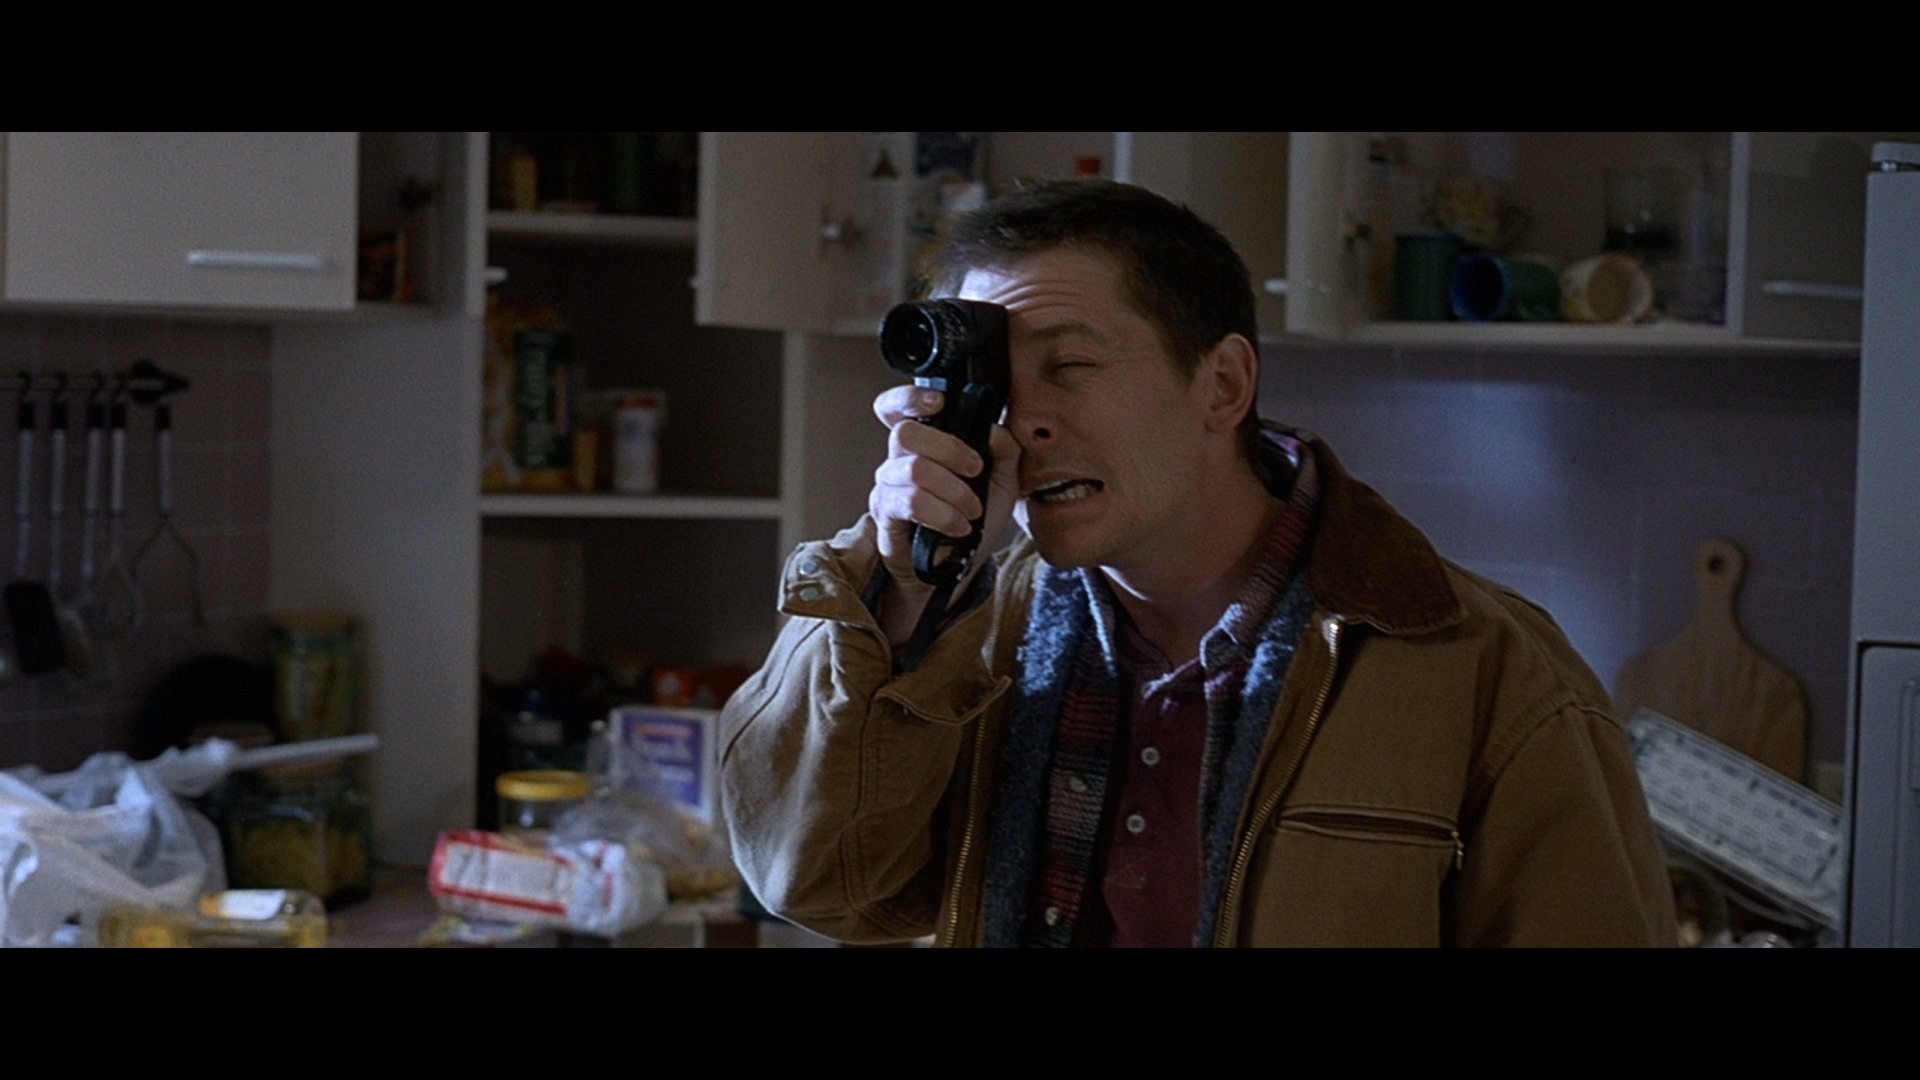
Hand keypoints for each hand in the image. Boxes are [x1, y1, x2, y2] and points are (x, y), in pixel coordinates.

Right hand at [868, 386, 1020, 644]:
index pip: (894, 408)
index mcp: (922, 444)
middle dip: (951, 450)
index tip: (939, 404)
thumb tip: (993, 429)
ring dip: (954, 491)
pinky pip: (911, 503)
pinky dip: (943, 513)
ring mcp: (887, 489)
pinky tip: (959, 526)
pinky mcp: (886, 518)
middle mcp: (897, 461)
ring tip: (972, 510)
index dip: (908, 398)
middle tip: (975, 471)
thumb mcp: (1002, 482)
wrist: (959, 568)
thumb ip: (1004, 451)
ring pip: (914, 470)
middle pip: (906, 433)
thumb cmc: (973, 519)